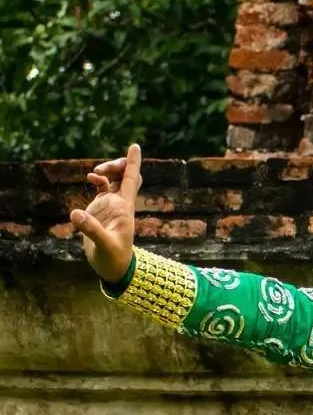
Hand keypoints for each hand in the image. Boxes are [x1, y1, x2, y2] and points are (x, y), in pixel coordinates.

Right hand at [69, 143, 142, 281]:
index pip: (132, 180)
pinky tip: (91, 177)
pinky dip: (97, 179)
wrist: (113, 269)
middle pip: (126, 175)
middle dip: (117, 165)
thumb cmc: (113, 259)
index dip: (133, 163)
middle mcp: (120, 203)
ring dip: (107, 170)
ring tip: (94, 173)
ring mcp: (111, 205)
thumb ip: (91, 229)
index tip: (134, 146)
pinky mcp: (101, 209)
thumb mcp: (103, 245)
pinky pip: (102, 187)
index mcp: (125, 208)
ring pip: (114, 179)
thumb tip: (75, 213)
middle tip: (101, 170)